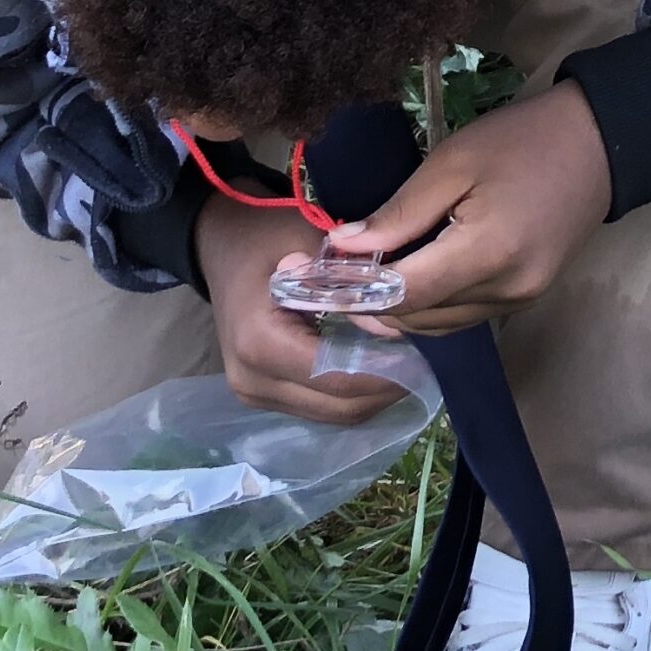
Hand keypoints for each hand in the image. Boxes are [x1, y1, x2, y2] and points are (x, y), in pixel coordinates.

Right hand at [195, 194, 410, 426]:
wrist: (224, 244)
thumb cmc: (268, 236)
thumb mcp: (312, 241)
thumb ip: (350, 278)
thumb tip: (394, 307)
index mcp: (260, 343)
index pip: (338, 377)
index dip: (387, 373)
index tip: (424, 354)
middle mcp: (252, 379)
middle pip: (339, 406)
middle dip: (387, 389)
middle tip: (426, 361)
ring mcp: (253, 393)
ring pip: (333, 414)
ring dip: (374, 395)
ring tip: (407, 363)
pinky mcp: (262, 395)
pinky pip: (320, 407)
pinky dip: (354, 393)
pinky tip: (378, 366)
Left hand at [319, 82, 613, 337]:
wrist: (600, 143)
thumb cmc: (522, 140)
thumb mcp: (454, 162)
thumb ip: (399, 212)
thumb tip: (341, 249)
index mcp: (489, 252)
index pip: (404, 293)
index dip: (353, 291)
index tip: (311, 276)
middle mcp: (506, 291)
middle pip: (418, 316)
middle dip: (369, 300)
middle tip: (329, 269)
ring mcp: (520, 300)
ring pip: (438, 324)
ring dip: (398, 305)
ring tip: (362, 272)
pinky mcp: (526, 297)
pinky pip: (462, 314)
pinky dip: (429, 302)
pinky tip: (409, 274)